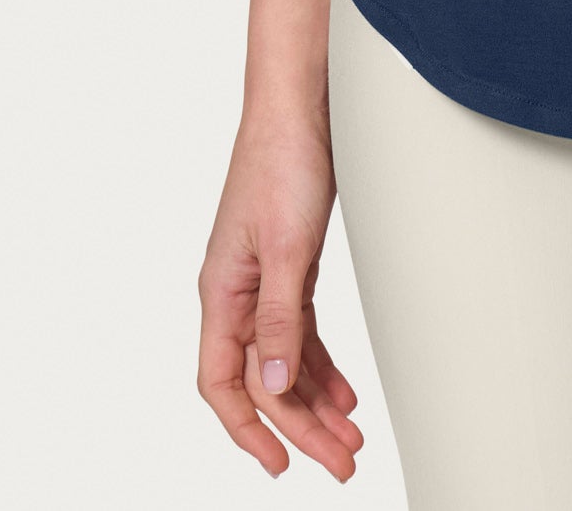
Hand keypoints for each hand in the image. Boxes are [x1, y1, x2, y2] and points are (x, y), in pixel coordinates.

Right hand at [197, 115, 363, 480]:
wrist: (302, 105)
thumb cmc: (284, 162)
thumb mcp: (288, 247)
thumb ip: (279, 318)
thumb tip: (272, 385)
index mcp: (222, 292)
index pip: (222, 382)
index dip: (248, 430)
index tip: (281, 465)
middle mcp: (237, 293)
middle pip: (262, 379)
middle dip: (300, 426)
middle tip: (341, 461)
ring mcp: (264, 280)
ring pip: (284, 359)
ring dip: (314, 400)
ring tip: (350, 435)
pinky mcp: (291, 264)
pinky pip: (300, 330)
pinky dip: (320, 363)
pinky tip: (342, 389)